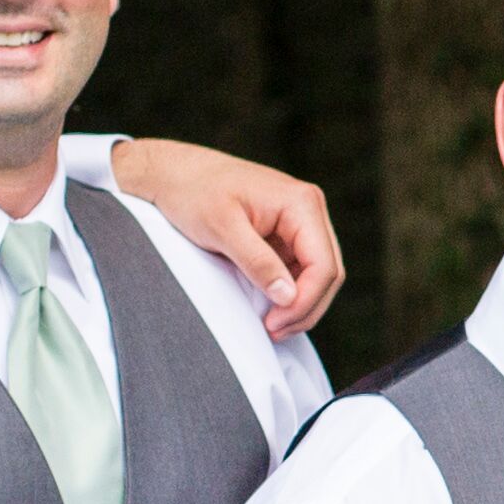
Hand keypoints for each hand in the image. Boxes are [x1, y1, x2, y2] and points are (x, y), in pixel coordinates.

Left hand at [114, 140, 346, 339]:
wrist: (174, 173)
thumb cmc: (194, 192)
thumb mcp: (222, 229)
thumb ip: (258, 262)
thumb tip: (288, 297)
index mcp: (301, 203)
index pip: (323, 264)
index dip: (305, 301)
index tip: (274, 323)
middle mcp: (308, 209)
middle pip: (328, 271)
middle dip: (305, 307)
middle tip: (274, 331)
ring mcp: (299, 221)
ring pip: (318, 274)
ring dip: (300, 303)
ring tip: (272, 325)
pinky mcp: (286, 232)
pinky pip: (300, 268)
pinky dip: (289, 291)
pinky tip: (270, 307)